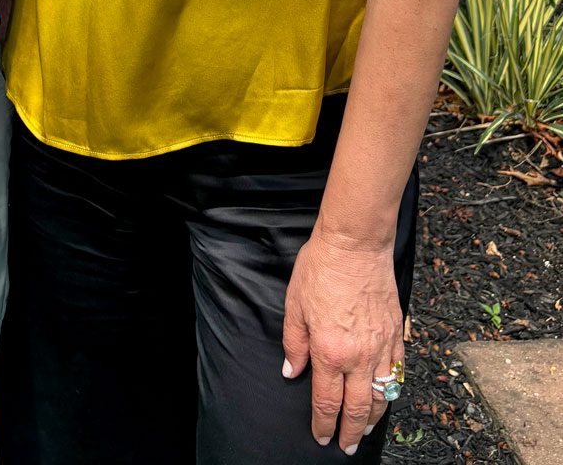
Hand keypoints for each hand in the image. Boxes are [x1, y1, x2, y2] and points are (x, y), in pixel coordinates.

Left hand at [282, 229, 403, 453]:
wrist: (355, 244)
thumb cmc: (321, 269)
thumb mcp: (294, 305)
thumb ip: (294, 343)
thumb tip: (291, 372)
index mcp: (329, 351)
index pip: (326, 400)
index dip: (323, 424)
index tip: (322, 437)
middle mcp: (358, 356)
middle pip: (357, 408)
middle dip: (350, 433)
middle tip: (346, 447)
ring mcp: (381, 347)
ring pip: (382, 396)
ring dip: (373, 418)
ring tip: (365, 430)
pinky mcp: (396, 334)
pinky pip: (398, 373)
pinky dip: (392, 391)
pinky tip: (386, 396)